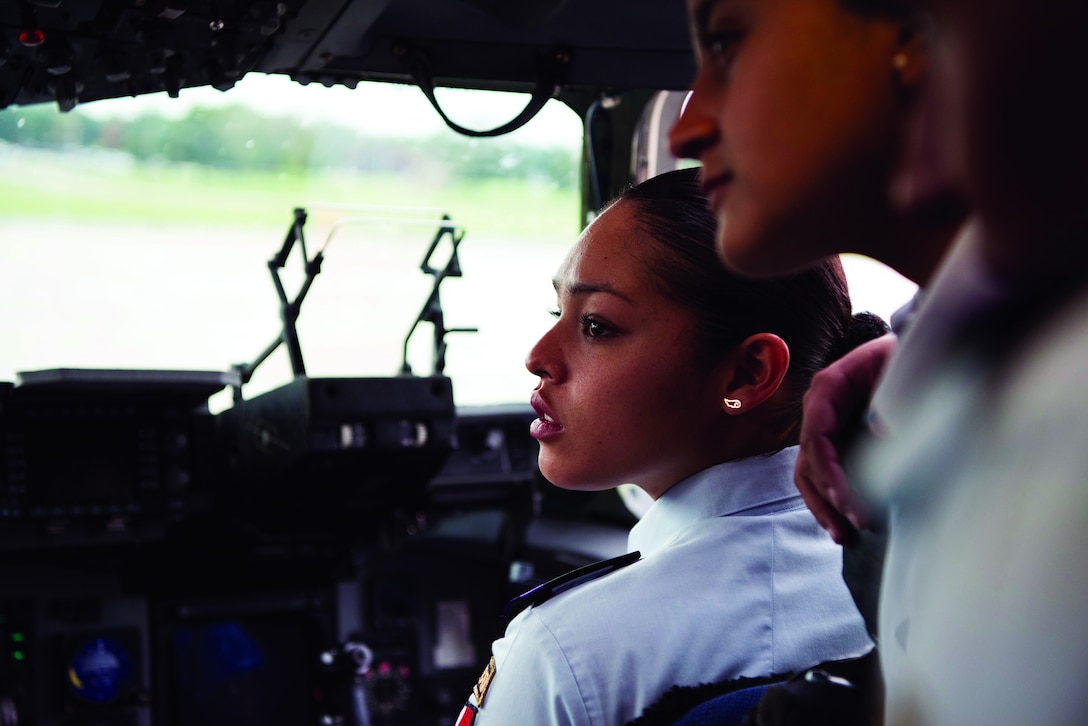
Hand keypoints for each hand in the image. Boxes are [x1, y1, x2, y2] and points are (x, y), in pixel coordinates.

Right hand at [795, 334, 896, 543]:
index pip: (817, 438)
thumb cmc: (906, 354)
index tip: (849, 502)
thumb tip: (882, 434)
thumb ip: (894, 398)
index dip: (829, 474)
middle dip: (827, 497)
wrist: (917, 345)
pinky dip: (829, 497)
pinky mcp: (838, 436)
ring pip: (809, 471)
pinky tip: (842, 521)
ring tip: (842, 535)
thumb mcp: (903, 368)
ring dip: (822, 504)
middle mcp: (818, 407)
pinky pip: (823, 471)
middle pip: (808, 460)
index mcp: (829, 387)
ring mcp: (825, 423)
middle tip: (854, 525)